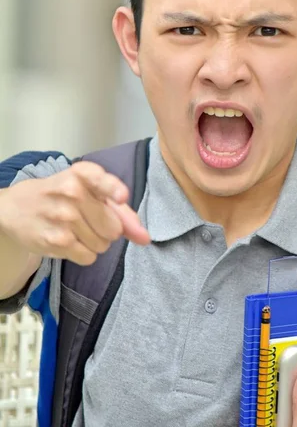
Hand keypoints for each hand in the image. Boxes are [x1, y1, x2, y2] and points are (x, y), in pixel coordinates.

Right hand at [0, 161, 149, 265]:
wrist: (16, 207)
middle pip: (113, 228)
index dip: (114, 189)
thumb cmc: (60, 196)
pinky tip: (69, 240)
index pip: (101, 179)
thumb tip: (145, 238)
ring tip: (77, 229)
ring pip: (103, 245)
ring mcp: (63, 218)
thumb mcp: (88, 191)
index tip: (121, 197)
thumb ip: (121, 211)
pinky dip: (84, 253)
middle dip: (108, 229)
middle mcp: (72, 192)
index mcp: (82, 174)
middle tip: (90, 220)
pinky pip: (89, 257)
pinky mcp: (55, 240)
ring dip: (96, 242)